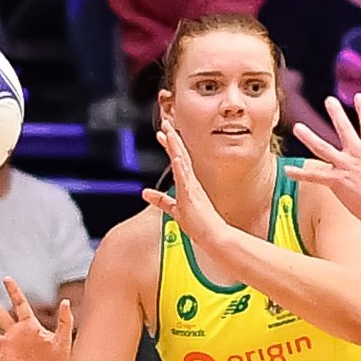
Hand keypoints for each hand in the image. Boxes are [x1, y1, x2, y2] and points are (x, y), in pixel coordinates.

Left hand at [140, 122, 233, 264]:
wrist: (215, 236)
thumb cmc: (199, 226)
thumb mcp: (174, 210)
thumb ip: (161, 200)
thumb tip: (145, 193)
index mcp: (188, 184)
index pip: (178, 161)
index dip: (170, 146)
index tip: (163, 134)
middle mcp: (191, 182)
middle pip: (180, 156)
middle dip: (172, 139)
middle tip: (165, 123)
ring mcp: (192, 187)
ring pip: (182, 161)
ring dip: (175, 146)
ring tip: (169, 132)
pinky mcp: (193, 195)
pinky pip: (185, 177)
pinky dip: (180, 166)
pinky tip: (176, 155)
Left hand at [290, 95, 360, 216]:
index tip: (358, 97)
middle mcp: (356, 152)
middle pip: (343, 128)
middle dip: (335, 113)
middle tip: (329, 101)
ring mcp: (343, 165)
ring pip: (322, 147)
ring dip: (309, 136)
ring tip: (298, 127)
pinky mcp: (335, 180)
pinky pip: (314, 176)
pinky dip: (300, 174)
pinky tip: (287, 169)